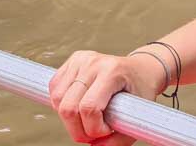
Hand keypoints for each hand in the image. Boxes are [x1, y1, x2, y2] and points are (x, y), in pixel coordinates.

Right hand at [48, 50, 167, 144]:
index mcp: (113, 72)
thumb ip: (118, 140)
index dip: (93, 129)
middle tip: (93, 132)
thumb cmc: (140, 90)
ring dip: (69, 118)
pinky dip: (60, 104)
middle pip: (68, 107)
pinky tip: (78, 106)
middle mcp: (94, 62)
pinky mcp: (73, 60)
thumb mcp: (138, 116)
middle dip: (78, 130)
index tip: (106, 131)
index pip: (89, 108)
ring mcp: (82, 59)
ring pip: (57, 99)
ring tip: (87, 119)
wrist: (141, 69)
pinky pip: (54, 88)